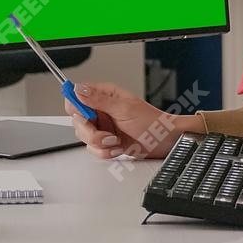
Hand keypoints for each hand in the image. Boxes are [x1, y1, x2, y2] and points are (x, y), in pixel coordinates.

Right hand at [63, 81, 203, 161]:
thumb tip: (78, 90)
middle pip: (78, 120)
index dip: (77, 107)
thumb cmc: (152, 122)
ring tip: (116, 141)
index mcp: (105, 95)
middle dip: (91, 132)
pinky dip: (105, 152)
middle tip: (107, 135)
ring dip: (100, 144)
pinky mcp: (107, 141)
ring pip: (85, 137)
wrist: (165, 142)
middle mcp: (101, 109)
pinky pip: (94, 149)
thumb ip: (98, 100)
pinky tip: (118, 148)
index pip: (77, 96)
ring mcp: (103, 126)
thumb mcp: (124, 109)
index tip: (87, 117)